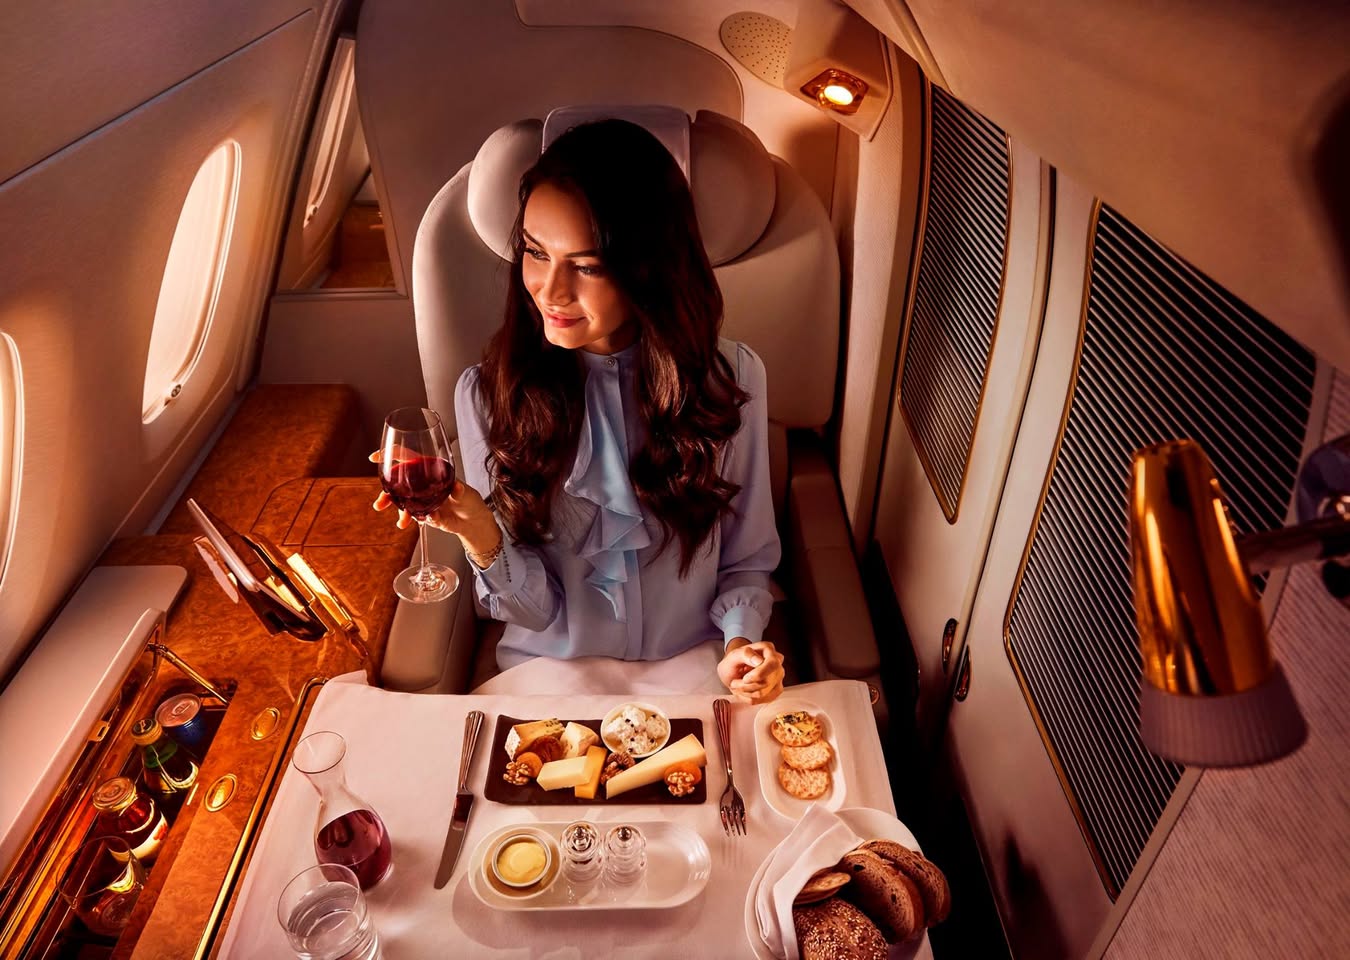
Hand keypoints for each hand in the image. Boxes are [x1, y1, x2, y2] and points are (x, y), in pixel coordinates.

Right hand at [371, 450, 500, 556]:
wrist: (473, 523)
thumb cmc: (470, 500)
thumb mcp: (467, 493)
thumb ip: (460, 490)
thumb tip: (457, 487)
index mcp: (429, 470)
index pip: (406, 458)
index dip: (390, 455)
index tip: (375, 457)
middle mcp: (421, 483)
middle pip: (397, 483)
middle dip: (386, 492)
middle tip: (380, 503)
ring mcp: (420, 499)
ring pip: (401, 501)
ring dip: (397, 511)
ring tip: (401, 522)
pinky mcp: (422, 513)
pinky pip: (412, 515)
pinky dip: (412, 520)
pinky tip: (420, 522)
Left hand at [717, 639, 784, 703]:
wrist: (734, 671)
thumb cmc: (734, 662)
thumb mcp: (733, 656)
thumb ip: (744, 654)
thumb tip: (759, 660)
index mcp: (768, 649)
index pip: (772, 663)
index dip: (759, 674)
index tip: (745, 679)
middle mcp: (777, 662)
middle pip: (766, 682)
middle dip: (746, 686)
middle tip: (734, 682)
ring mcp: (778, 676)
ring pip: (764, 693)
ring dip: (746, 692)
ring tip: (738, 685)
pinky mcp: (777, 689)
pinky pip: (764, 700)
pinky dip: (750, 698)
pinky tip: (745, 691)